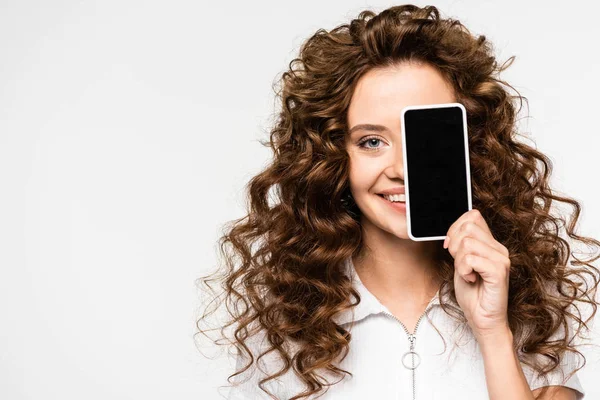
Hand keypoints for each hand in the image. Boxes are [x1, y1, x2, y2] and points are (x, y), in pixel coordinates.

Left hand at [443, 209, 511, 339]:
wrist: (482, 319)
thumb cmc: (472, 293)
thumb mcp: (460, 263)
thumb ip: (459, 244)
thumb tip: (451, 231)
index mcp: (491, 243)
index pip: (472, 215)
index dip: (454, 229)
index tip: (451, 248)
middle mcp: (499, 248)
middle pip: (467, 226)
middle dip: (454, 245)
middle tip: (461, 265)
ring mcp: (501, 259)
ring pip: (467, 242)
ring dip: (459, 261)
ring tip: (467, 274)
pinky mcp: (499, 272)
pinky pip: (471, 259)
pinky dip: (464, 270)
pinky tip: (471, 279)